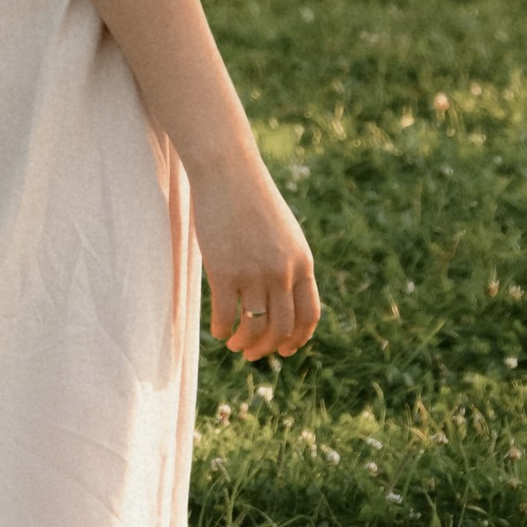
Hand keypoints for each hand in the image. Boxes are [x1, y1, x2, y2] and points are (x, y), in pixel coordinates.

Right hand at [192, 157, 319, 361]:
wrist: (228, 173)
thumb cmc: (254, 202)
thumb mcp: (284, 235)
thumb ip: (288, 266)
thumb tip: (283, 304)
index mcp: (302, 263)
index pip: (308, 316)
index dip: (297, 340)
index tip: (284, 350)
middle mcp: (282, 272)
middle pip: (281, 329)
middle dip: (267, 348)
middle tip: (252, 353)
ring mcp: (254, 273)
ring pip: (254, 328)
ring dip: (244, 343)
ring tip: (234, 343)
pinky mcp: (224, 272)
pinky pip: (225, 315)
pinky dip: (222, 329)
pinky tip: (218, 329)